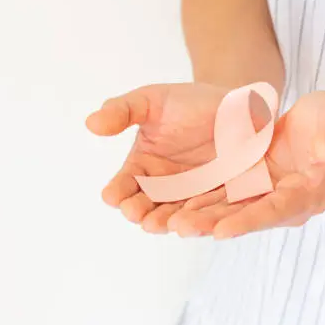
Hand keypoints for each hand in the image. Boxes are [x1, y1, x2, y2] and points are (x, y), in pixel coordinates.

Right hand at [86, 83, 246, 232]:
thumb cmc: (188, 102)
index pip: (123, 184)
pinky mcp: (216, 200)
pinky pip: (205, 213)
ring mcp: (189, 196)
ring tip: (163, 224)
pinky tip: (193, 222)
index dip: (117, 192)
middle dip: (138, 212)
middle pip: (145, 206)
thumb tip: (91, 123)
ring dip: (166, 222)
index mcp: (141, 166)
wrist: (234, 106)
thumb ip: (122, 110)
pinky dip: (199, 220)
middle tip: (136, 214)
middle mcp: (162, 187)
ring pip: (173, 215)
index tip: (112, 195)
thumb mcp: (151, 100)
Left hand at [167, 91, 324, 238]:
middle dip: (213, 224)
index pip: (275, 211)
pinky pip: (224, 196)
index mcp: (307, 194)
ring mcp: (265, 193)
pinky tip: (175, 203)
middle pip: (245, 216)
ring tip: (169, 222)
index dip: (248, 221)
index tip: (220, 231)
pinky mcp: (252, 183)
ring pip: (229, 209)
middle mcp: (283, 201)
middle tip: (181, 228)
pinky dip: (202, 200)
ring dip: (201, 216)